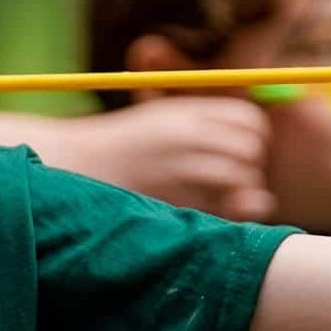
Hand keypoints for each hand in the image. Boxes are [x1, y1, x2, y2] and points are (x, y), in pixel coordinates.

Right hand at [51, 96, 275, 219]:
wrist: (72, 165)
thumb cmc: (121, 145)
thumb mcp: (161, 118)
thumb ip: (207, 124)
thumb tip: (257, 139)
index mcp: (184, 113)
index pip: (249, 120)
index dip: (254, 137)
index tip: (241, 149)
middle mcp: (185, 139)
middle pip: (250, 151)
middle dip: (251, 168)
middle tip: (234, 179)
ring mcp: (179, 173)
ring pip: (240, 183)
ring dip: (239, 194)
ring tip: (218, 199)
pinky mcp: (173, 205)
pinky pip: (221, 213)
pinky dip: (224, 216)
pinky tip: (206, 215)